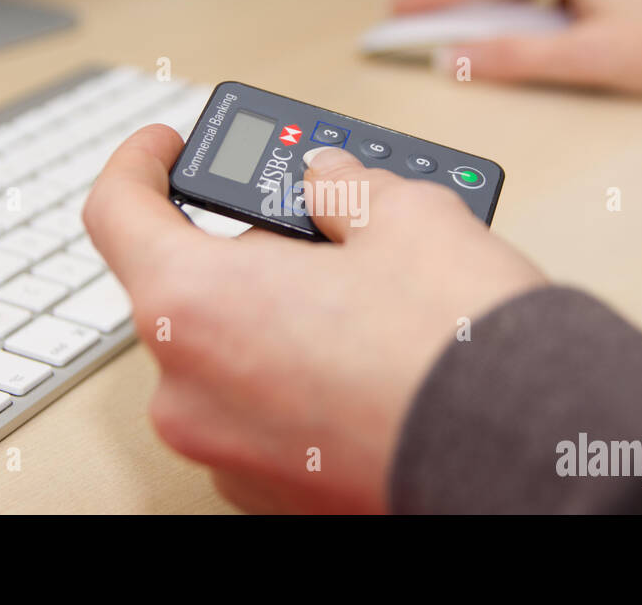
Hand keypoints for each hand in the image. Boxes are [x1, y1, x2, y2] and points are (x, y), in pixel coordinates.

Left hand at [83, 125, 545, 512]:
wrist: (524, 459)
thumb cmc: (457, 345)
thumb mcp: (404, 214)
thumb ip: (340, 185)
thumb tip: (325, 181)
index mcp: (191, 304)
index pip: (117, 211)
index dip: (140, 162)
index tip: (168, 145)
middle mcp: (186, 390)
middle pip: (185, 290)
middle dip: (247, 251)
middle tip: (318, 228)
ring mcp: (224, 452)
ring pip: (227, 357)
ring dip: (275, 318)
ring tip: (364, 300)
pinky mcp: (270, 494)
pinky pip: (260, 416)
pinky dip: (295, 382)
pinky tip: (365, 364)